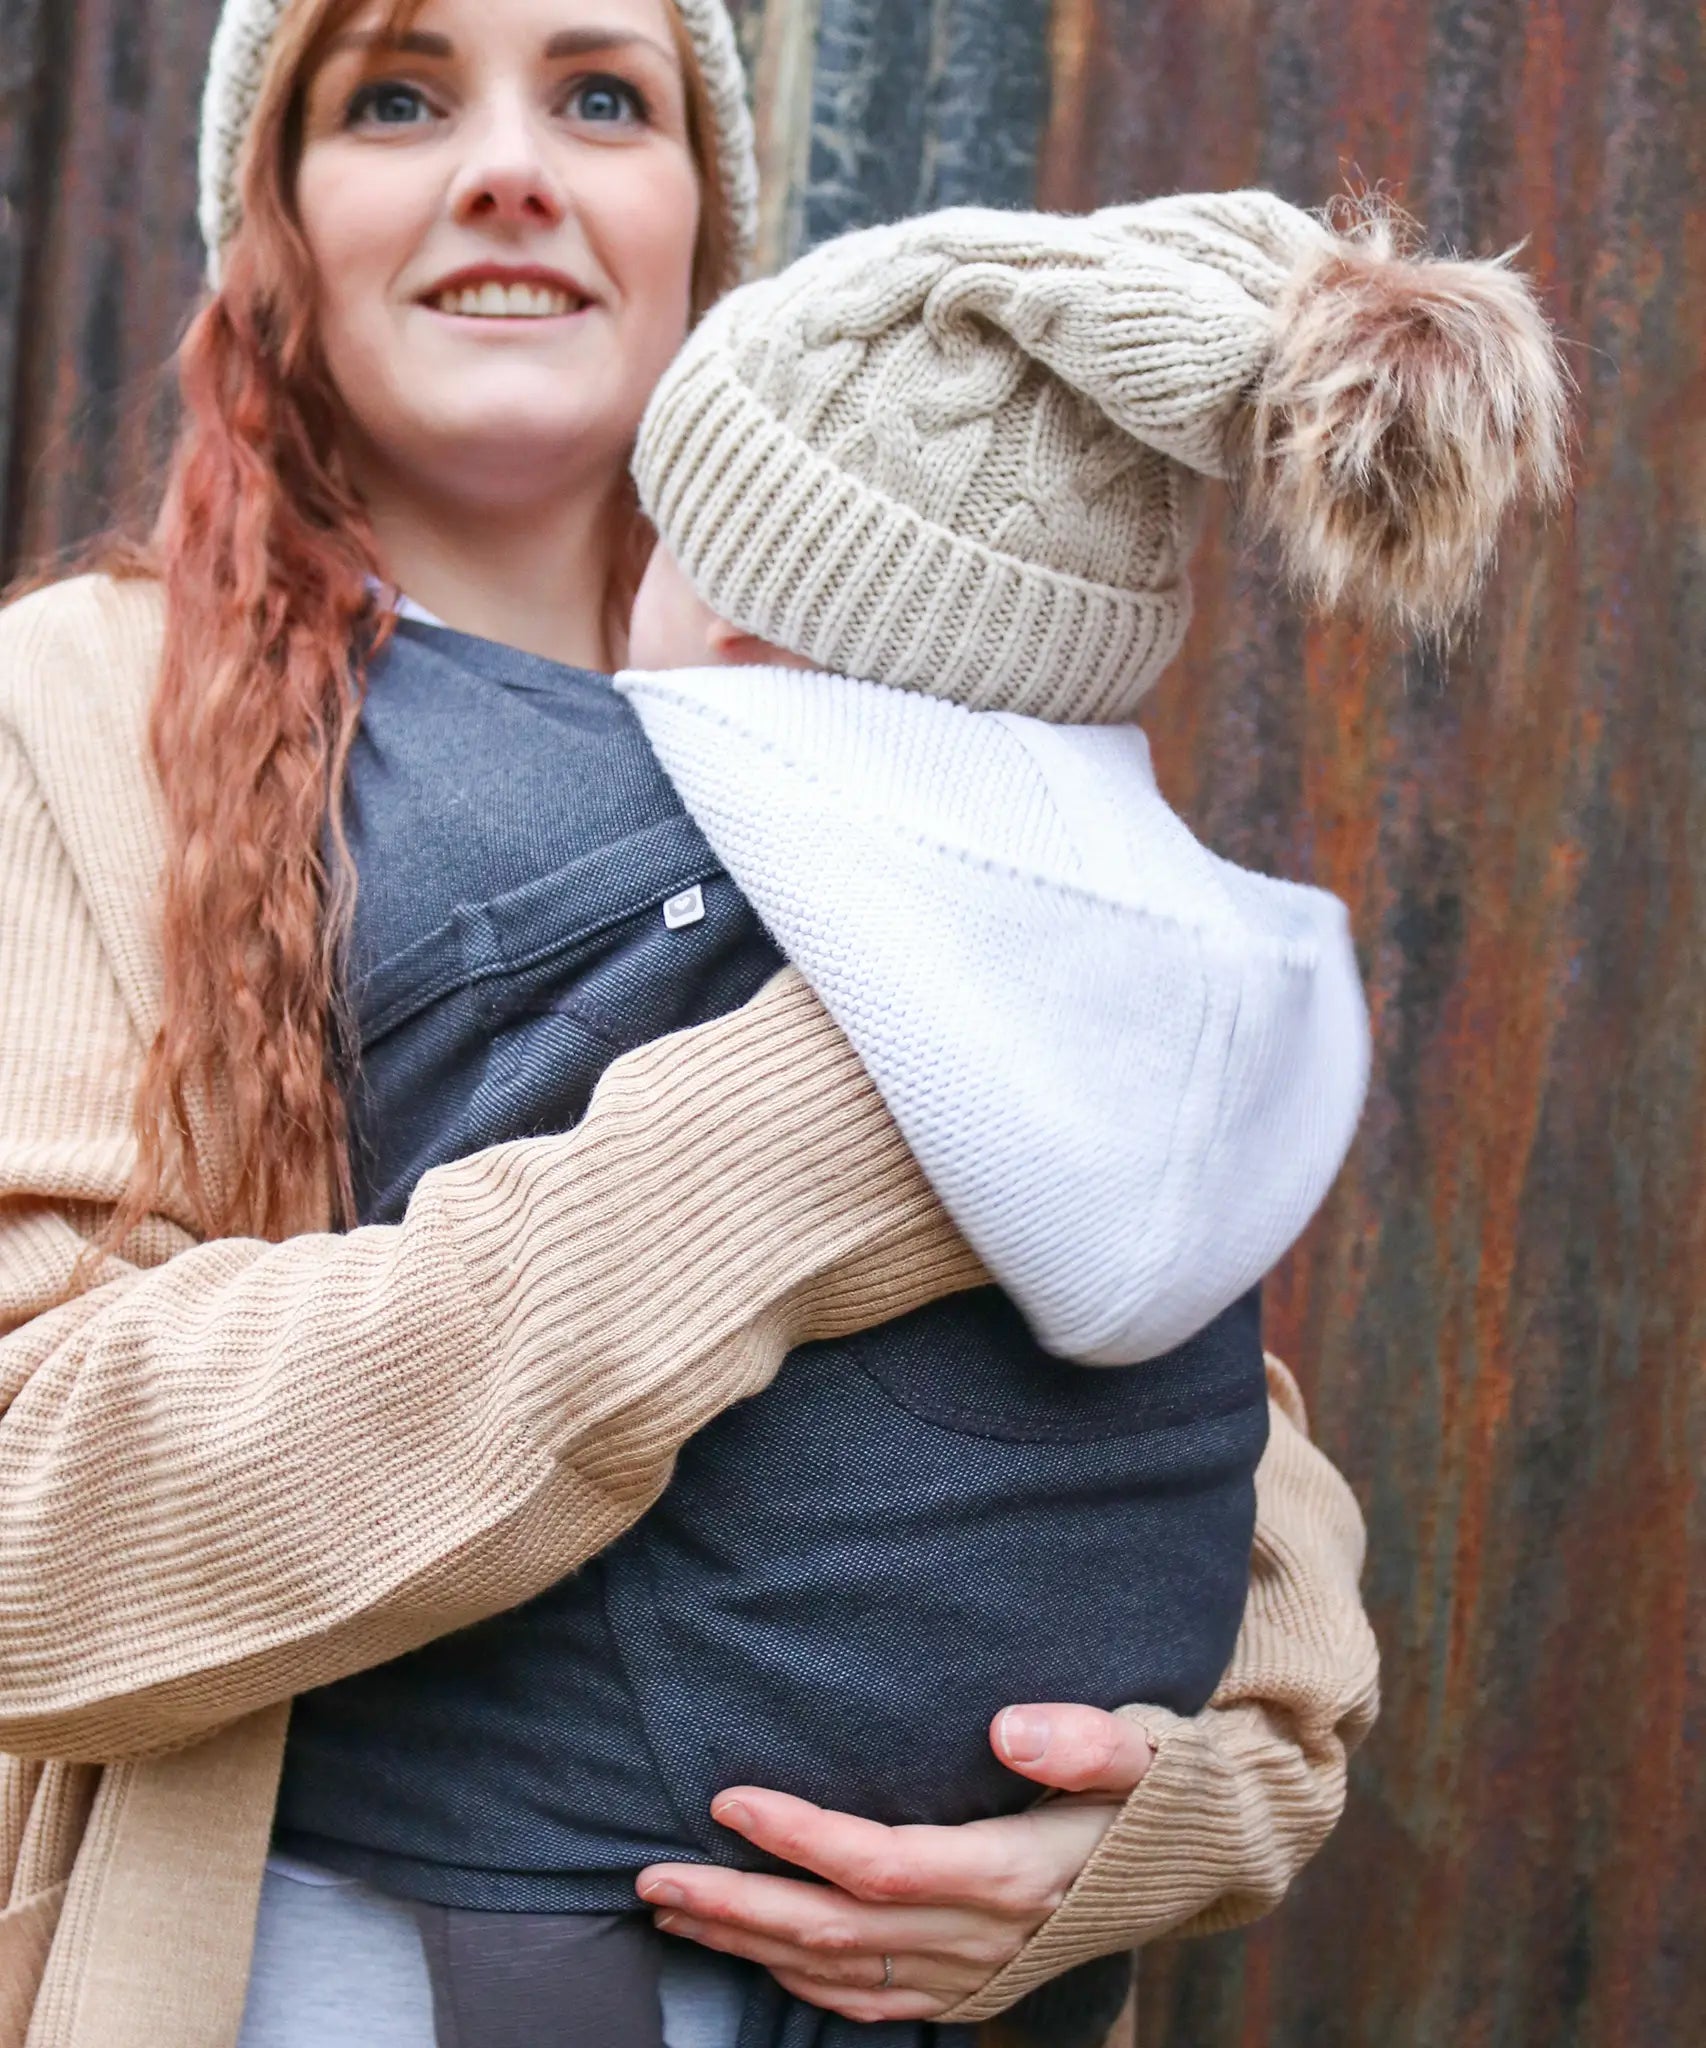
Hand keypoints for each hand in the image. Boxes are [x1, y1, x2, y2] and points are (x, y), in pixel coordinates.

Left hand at [636, 1704, 1155, 2023]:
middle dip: (736, 1906)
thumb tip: (1008, 1727)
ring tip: (670, 1909)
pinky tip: (752, 1955)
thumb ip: (1083, 1739)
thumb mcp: (1138, 1750)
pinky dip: (800, 1983)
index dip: (799, 1838)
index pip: (878, 1864)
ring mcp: (972, 1974)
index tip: (727, 1799)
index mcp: (1011, 1874)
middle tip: (651, 1875)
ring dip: (747, 1944)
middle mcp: (982, 1938)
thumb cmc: (1154, 1791)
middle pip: (834, 1932)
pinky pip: (870, 2002)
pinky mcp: (970, 1989)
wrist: (1196, 1864)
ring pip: (837, 1973)